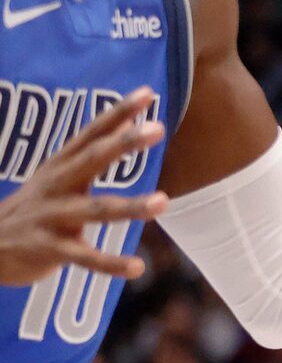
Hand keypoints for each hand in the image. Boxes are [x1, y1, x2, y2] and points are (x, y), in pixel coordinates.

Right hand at [0, 90, 165, 286]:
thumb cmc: (36, 206)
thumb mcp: (59, 174)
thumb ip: (92, 151)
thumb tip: (126, 121)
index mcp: (61, 166)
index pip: (92, 133)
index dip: (118, 113)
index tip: (147, 94)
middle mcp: (57, 185)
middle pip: (92, 159)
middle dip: (123, 144)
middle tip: (158, 129)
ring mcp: (52, 216)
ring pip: (95, 209)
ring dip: (130, 206)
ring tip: (163, 202)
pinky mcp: (49, 248)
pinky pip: (84, 258)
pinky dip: (110, 263)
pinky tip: (138, 267)